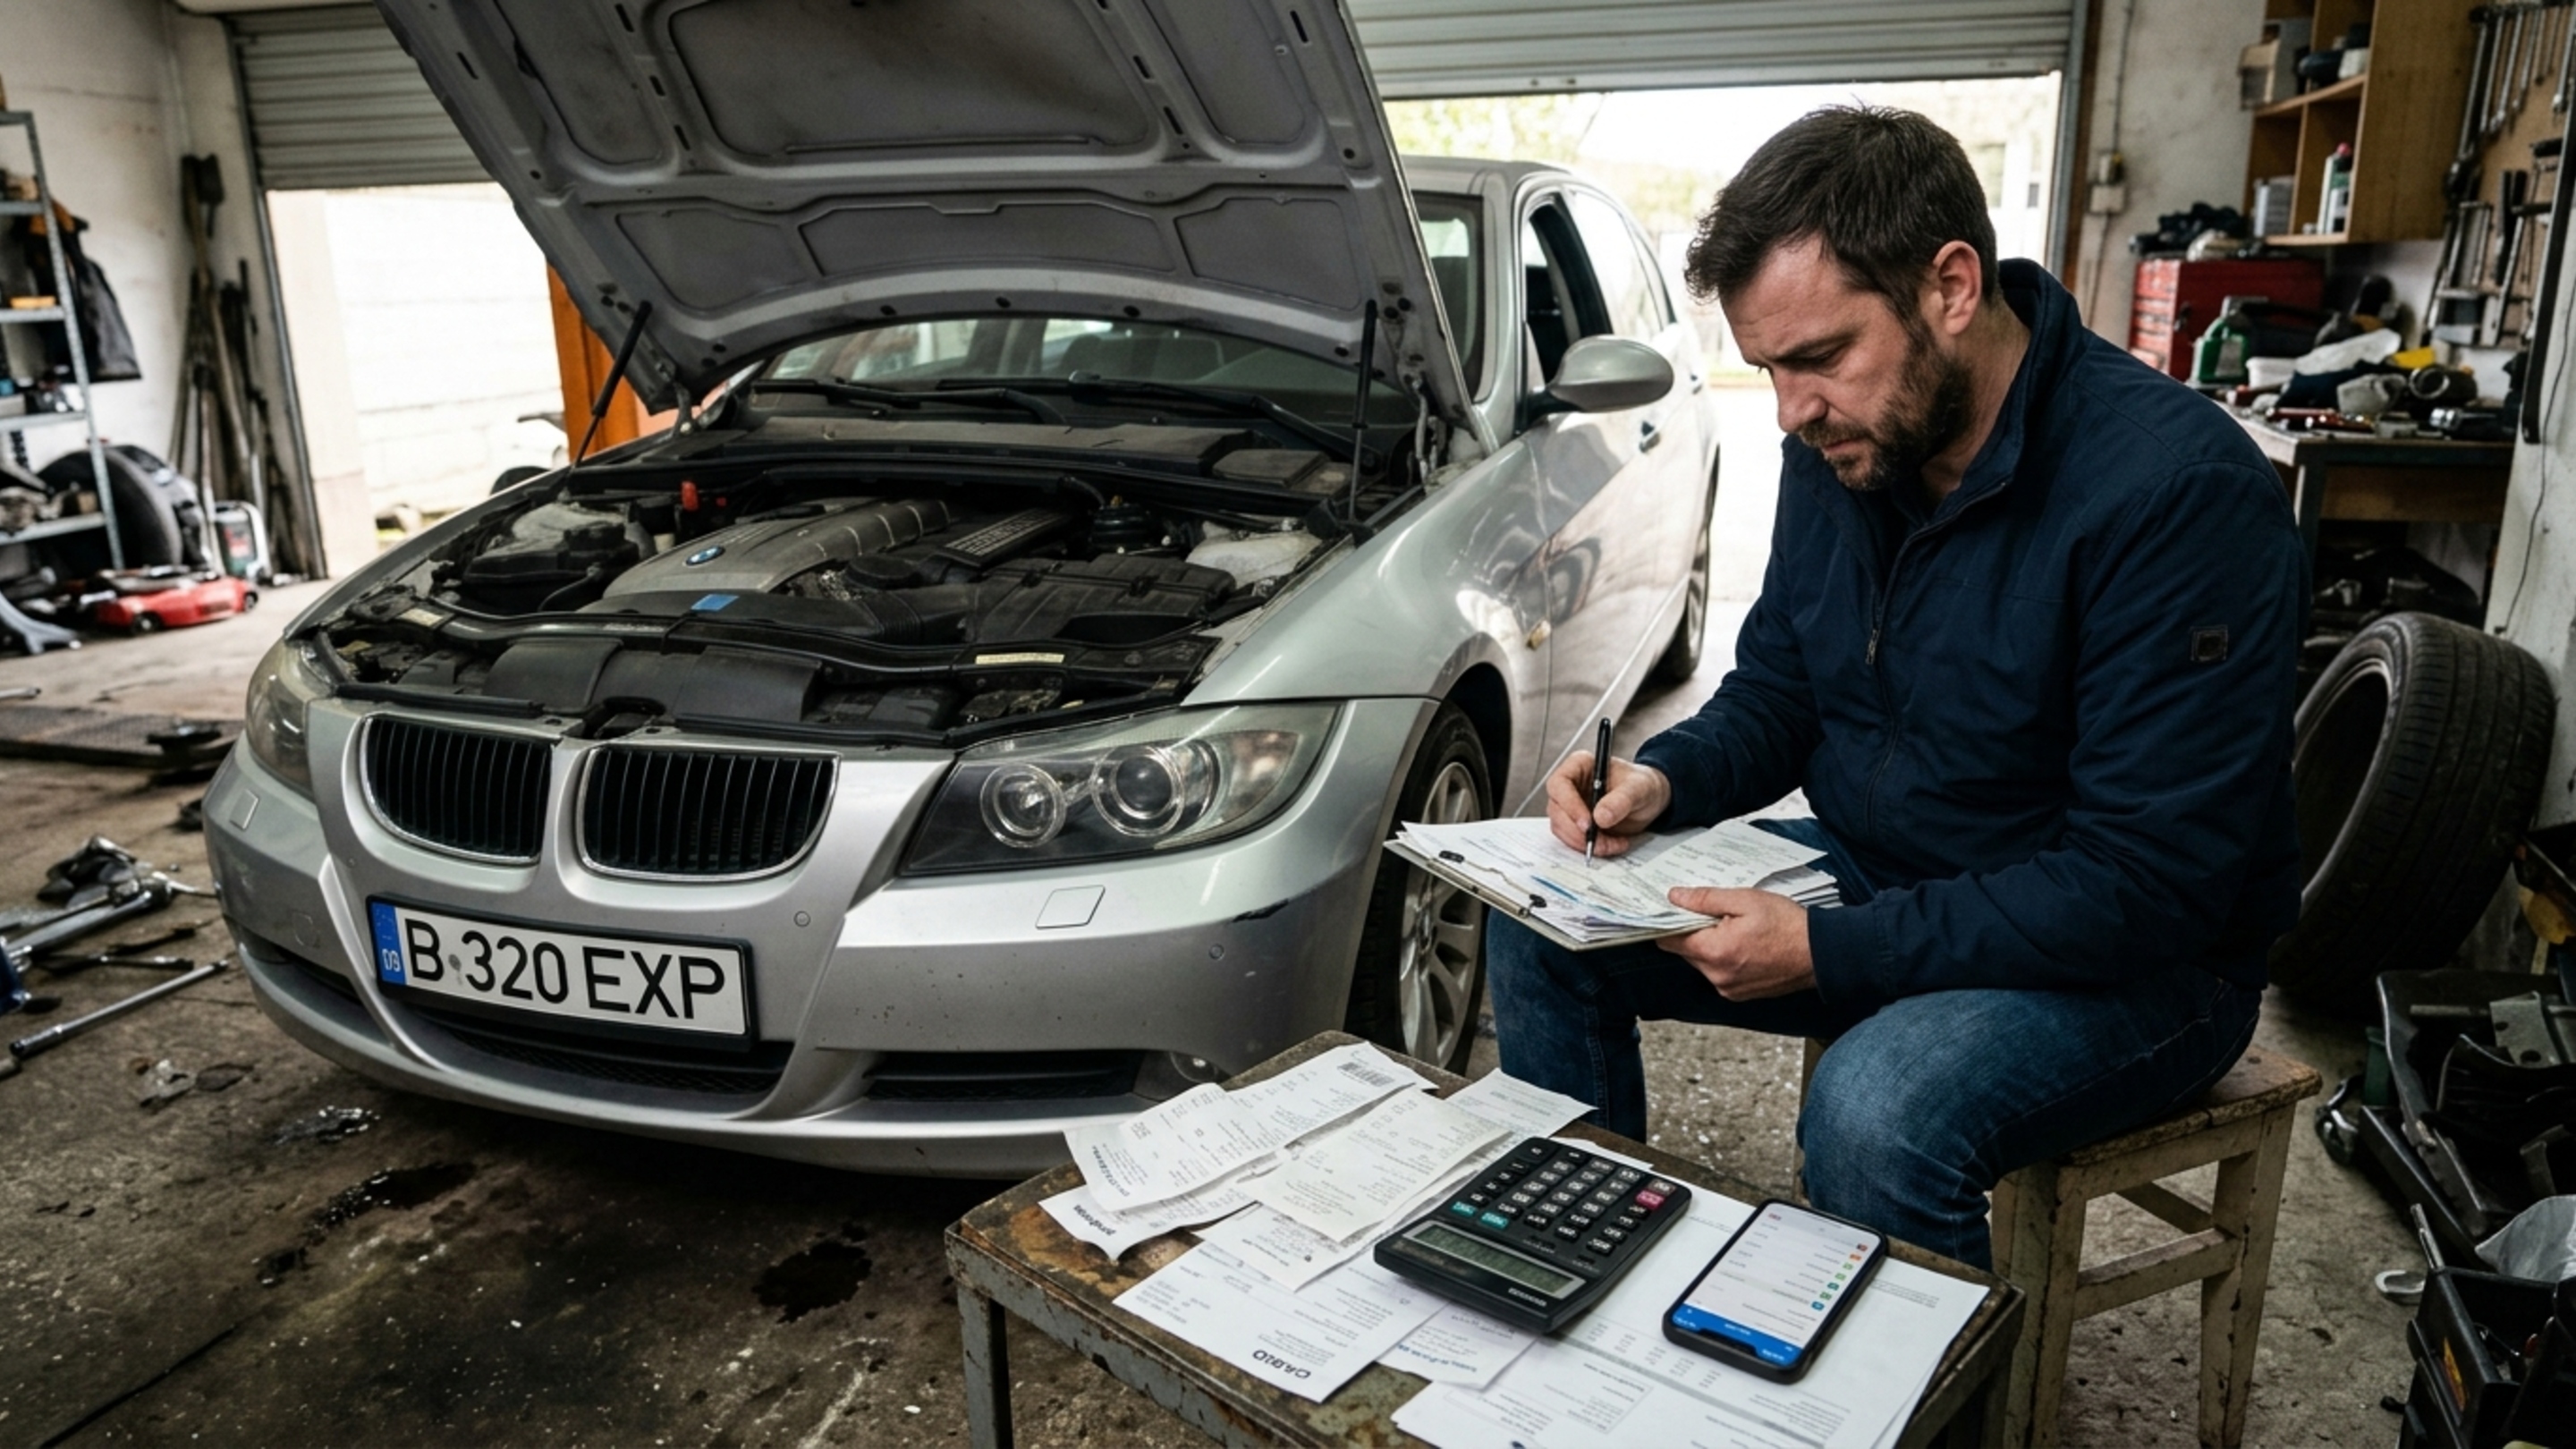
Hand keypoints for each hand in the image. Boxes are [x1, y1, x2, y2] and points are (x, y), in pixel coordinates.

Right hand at [1545, 752, 1670, 857]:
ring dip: (1583, 842)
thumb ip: (1621, 800)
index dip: (1569, 804)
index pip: (1560, 783)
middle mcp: (1570, 785)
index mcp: (1580, 765)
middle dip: (1576, 830)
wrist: (1650, 800)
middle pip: (1556, 809)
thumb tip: (1601, 817)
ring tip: (1612, 844)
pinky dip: (1588, 847)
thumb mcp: (1638, 788)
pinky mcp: (1575, 824)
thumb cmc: (1643, 785)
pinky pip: (1571, 839)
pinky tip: (1610, 845)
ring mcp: (1570, 806)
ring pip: (1561, 827)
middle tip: (1599, 841)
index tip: (1587, 823)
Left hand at [1656, 887, 1813, 999]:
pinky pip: (1719, 974)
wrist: (1821, 953)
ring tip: (1735, 928)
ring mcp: (1728, 989)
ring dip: (1710, 946)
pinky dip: (1724, 959)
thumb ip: (1705, 899)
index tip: (1674, 908)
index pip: (1670, 940)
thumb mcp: (1745, 900)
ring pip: (1703, 963)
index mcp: (1714, 952)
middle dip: (1694, 932)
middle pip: (1686, 952)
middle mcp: (1717, 976)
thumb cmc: (1787, 925)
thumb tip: (1675, 896)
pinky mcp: (1740, 994)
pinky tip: (1744, 944)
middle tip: (1715, 913)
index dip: (1669, 922)